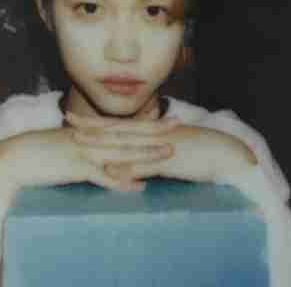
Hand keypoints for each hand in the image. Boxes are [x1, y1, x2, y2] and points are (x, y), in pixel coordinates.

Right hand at [0, 125, 174, 193]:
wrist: (16, 157)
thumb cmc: (40, 152)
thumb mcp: (67, 142)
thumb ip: (86, 142)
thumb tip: (100, 146)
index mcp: (90, 131)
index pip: (124, 125)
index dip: (147, 122)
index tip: (167, 118)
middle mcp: (91, 138)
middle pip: (129, 133)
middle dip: (155, 130)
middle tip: (178, 125)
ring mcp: (84, 151)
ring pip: (121, 151)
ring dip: (146, 152)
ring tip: (168, 153)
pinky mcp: (75, 168)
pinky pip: (102, 175)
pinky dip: (120, 181)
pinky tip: (137, 186)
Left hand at [67, 114, 255, 184]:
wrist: (224, 153)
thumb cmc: (197, 153)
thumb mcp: (168, 152)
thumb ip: (147, 155)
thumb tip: (129, 163)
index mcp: (149, 132)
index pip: (115, 125)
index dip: (93, 121)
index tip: (72, 117)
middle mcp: (150, 135)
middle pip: (115, 130)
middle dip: (90, 126)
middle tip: (67, 122)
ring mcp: (158, 147)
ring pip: (125, 145)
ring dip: (102, 144)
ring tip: (81, 143)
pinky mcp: (168, 160)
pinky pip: (145, 165)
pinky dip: (128, 169)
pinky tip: (112, 173)